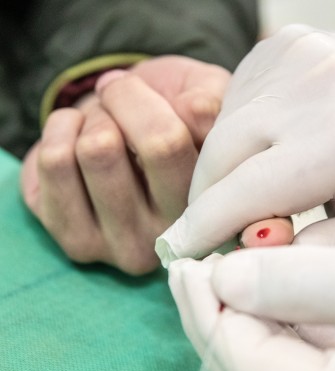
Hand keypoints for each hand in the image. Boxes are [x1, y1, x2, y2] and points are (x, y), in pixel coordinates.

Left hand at [21, 56, 229, 273]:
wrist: (124, 134)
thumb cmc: (174, 115)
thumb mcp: (206, 96)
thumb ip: (210, 103)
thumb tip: (193, 109)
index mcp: (210, 204)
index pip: (177, 142)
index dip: (152, 100)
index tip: (144, 90)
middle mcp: (170, 235)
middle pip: (149, 145)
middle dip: (125, 100)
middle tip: (122, 99)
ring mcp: (121, 246)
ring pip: (95, 150)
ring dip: (94, 118)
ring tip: (104, 124)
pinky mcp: (75, 243)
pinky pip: (54, 161)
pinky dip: (61, 128)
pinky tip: (75, 138)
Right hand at [157, 25, 334, 261]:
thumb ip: (312, 259)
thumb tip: (242, 267)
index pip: (245, 192)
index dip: (203, 230)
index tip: (179, 257)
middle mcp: (318, 83)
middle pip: (220, 156)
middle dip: (209, 203)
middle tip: (219, 235)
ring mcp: (299, 54)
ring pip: (222, 127)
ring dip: (225, 169)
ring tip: (263, 194)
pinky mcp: (286, 42)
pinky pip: (236, 100)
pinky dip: (242, 134)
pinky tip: (274, 151)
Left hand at [169, 233, 334, 370]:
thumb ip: (294, 280)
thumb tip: (223, 278)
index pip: (241, 360)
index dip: (206, 308)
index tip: (187, 261)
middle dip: (217, 316)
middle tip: (194, 267)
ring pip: (273, 367)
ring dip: (247, 318)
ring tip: (227, 270)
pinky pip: (306, 362)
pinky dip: (283, 324)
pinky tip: (274, 288)